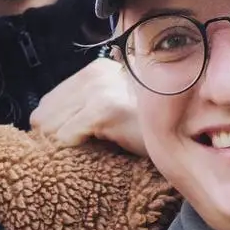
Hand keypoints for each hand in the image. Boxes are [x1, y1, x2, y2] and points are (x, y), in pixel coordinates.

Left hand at [30, 58, 144, 154]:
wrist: (186, 131)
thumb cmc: (151, 127)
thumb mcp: (118, 106)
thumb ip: (89, 107)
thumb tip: (49, 126)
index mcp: (94, 71)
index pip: (48, 104)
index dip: (51, 129)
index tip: (64, 148)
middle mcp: (94, 75)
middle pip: (43, 116)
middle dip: (52, 140)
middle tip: (71, 158)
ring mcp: (100, 90)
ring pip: (51, 128)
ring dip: (62, 148)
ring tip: (82, 157)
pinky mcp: (105, 109)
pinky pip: (67, 137)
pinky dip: (73, 152)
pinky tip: (93, 156)